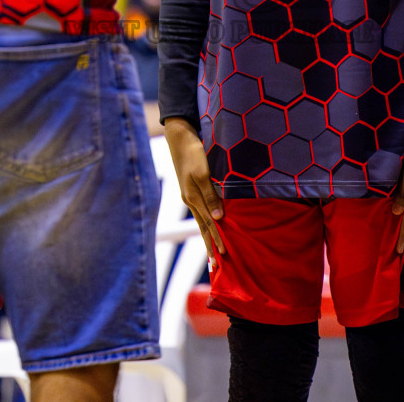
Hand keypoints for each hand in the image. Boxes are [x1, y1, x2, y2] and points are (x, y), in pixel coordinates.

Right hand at [164, 119, 224, 257]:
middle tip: (216, 266)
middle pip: (203, 227)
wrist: (180, 138)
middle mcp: (191, 200)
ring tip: (212, 254)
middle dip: (210, 246)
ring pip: (201, 221)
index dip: (216, 239)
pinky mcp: (191, 190)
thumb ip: (210, 194)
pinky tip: (209, 228)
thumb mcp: (203, 173)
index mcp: (193, 198)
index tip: (224, 255)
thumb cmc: (194, 153)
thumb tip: (218, 218)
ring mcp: (189, 195)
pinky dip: (205, 224)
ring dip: (208, 238)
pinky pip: (200, 211)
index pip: (208, 224)